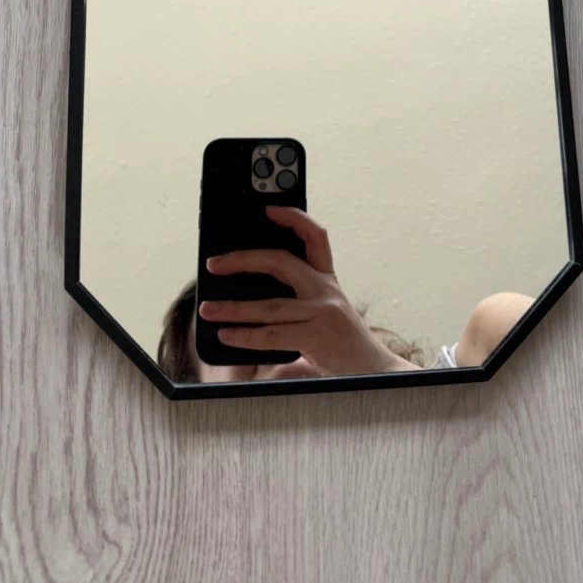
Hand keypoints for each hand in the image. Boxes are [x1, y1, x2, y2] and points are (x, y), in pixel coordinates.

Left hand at [199, 207, 419, 376]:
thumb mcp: (323, 314)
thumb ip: (294, 303)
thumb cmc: (342, 345)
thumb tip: (247, 296)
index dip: (293, 218)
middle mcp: (326, 290)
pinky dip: (245, 335)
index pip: (315, 236)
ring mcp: (323, 311)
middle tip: (213, 264)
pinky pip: (272, 334)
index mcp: (327, 280)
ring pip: (269, 304)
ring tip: (208, 310)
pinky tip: (226, 334)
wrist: (374, 372)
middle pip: (281, 261)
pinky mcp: (317, 335)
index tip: (268, 209)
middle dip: (242, 259)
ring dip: (232, 308)